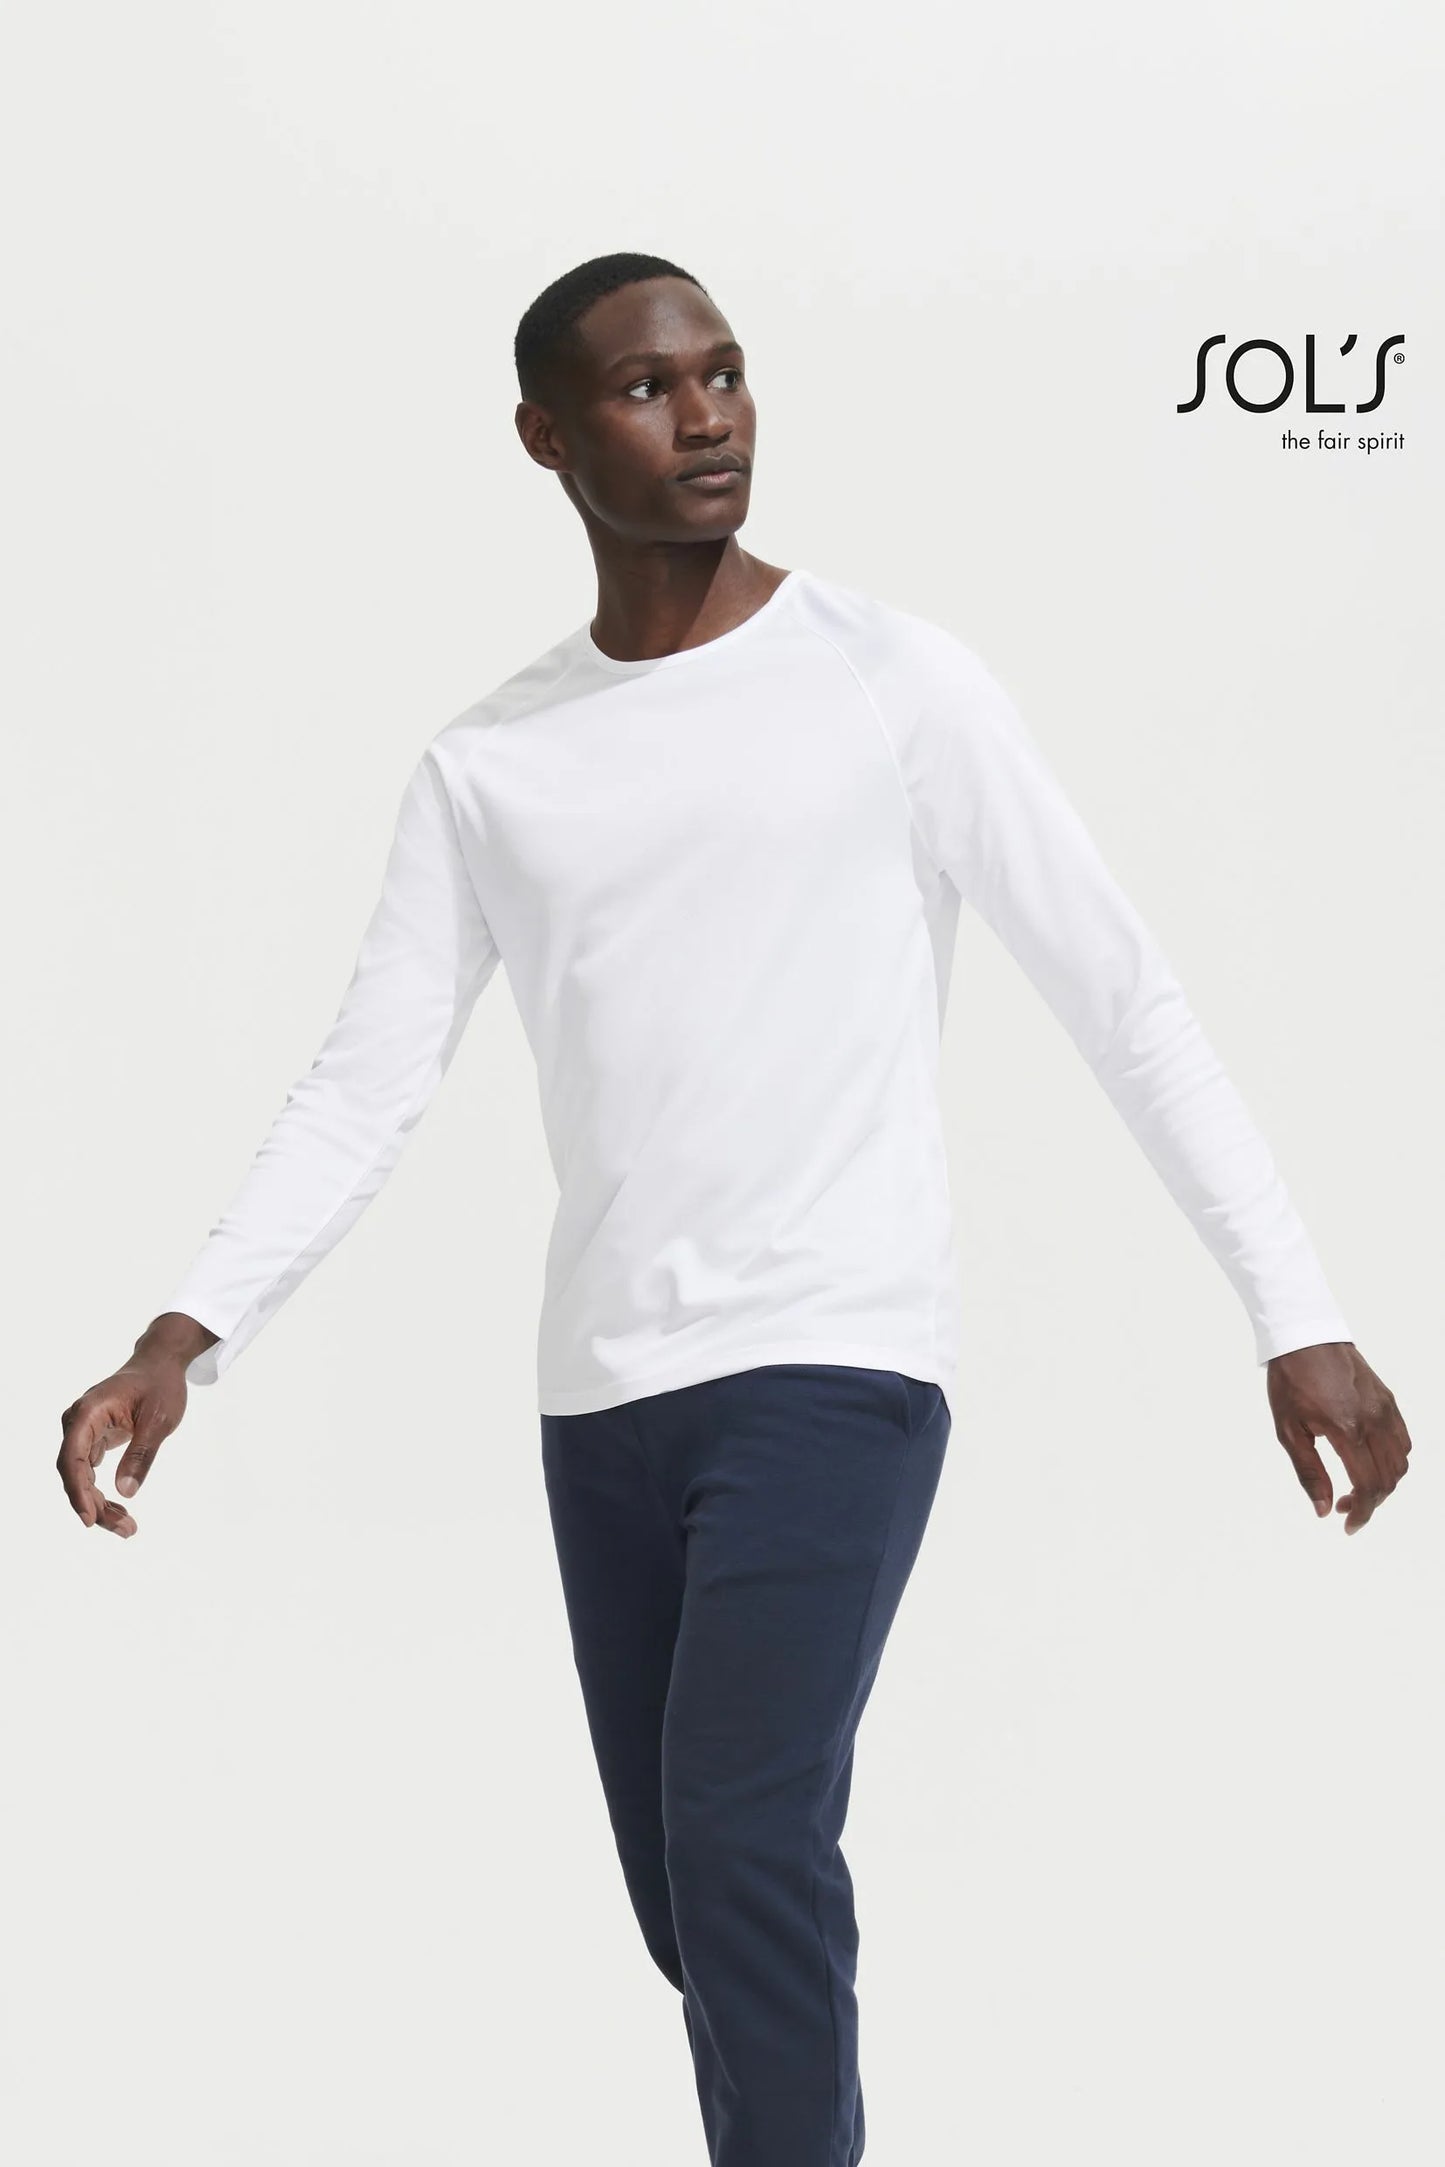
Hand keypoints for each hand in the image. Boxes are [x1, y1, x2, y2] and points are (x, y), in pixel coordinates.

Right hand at [56, 1317, 209, 1534]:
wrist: (160, 1364)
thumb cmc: (160, 1385)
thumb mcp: (159, 1420)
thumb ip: (141, 1454)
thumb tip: (127, 1491)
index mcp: (88, 1412)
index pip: (72, 1458)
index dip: (78, 1491)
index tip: (90, 1518)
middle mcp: (77, 1422)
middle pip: (74, 1472)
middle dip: (94, 1505)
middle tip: (126, 1529)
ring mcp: (83, 1431)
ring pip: (81, 1477)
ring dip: (98, 1503)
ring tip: (127, 1526)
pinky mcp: (92, 1439)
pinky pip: (89, 1472)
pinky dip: (101, 1492)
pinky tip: (119, 1508)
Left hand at [1267, 1342, 1412, 1533]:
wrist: (1304, 1338)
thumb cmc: (1290, 1382)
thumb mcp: (1288, 1430)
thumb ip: (1309, 1472)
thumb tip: (1323, 1509)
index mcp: (1347, 1430)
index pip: (1369, 1486)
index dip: (1362, 1513)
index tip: (1347, 1524)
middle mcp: (1374, 1421)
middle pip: (1389, 1479)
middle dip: (1370, 1502)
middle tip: (1344, 1507)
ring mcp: (1385, 1410)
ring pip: (1400, 1462)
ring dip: (1384, 1483)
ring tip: (1356, 1486)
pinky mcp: (1388, 1401)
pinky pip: (1402, 1440)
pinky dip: (1393, 1460)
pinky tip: (1369, 1462)